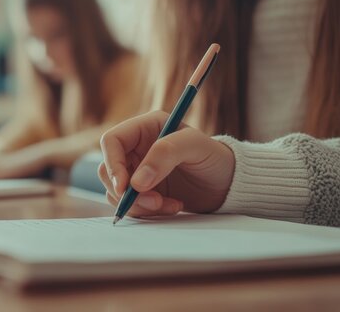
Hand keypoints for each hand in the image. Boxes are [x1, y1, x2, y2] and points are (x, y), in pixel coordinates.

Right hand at [98, 110, 234, 217]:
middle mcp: (136, 148)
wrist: (229, 184)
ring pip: (117, 191)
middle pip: (109, 170)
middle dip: (127, 191)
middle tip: (154, 202)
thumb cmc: (216, 158)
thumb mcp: (195, 147)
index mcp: (144, 128)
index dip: (112, 164)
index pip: (111, 142)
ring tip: (169, 205)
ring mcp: (137, 171)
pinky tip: (173, 206)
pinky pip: (131, 204)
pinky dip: (148, 211)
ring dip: (139, 204)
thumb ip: (165, 155)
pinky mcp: (142, 192)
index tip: (125, 188)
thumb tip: (136, 182)